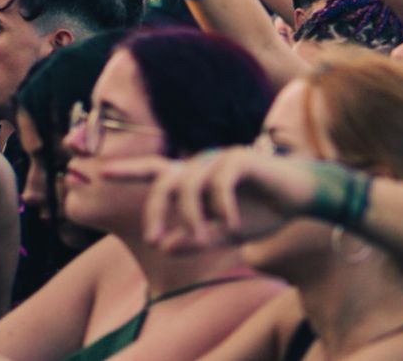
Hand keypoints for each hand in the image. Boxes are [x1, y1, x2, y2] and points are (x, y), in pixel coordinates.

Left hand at [101, 148, 314, 252]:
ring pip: (190, 185)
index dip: (128, 169)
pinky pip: (220, 182)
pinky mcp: (242, 158)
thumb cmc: (263, 212)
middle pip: (165, 180)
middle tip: (153, 240)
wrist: (302, 198)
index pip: (155, 170)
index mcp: (196, 178)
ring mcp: (222, 158)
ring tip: (203, 239)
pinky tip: (230, 224)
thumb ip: (196, 240)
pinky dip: (221, 205)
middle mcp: (203, 163)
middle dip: (154, 210)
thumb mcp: (225, 234)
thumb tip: (164, 246)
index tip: (100, 172)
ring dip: (192, 216)